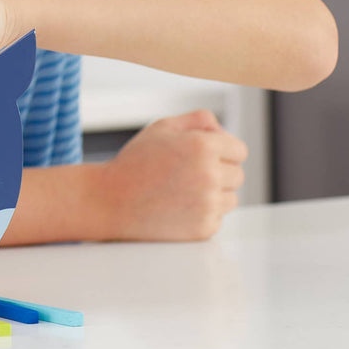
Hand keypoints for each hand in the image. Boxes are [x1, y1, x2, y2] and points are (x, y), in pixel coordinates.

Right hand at [97, 110, 247, 240]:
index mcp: (202, 146)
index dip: (221, 151)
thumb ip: (198, 120)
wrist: (109, 201)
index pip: (239, 150)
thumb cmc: (134, 164)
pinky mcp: (204, 228)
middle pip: (238, 175)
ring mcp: (208, 205)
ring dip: (213, 195)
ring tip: (180, 192)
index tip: (202, 156)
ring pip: (231, 198)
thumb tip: (223, 131)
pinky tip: (177, 208)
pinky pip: (217, 218)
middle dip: (218, 173)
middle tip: (186, 174)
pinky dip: (202, 215)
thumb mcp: (162, 128)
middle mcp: (210, 175)